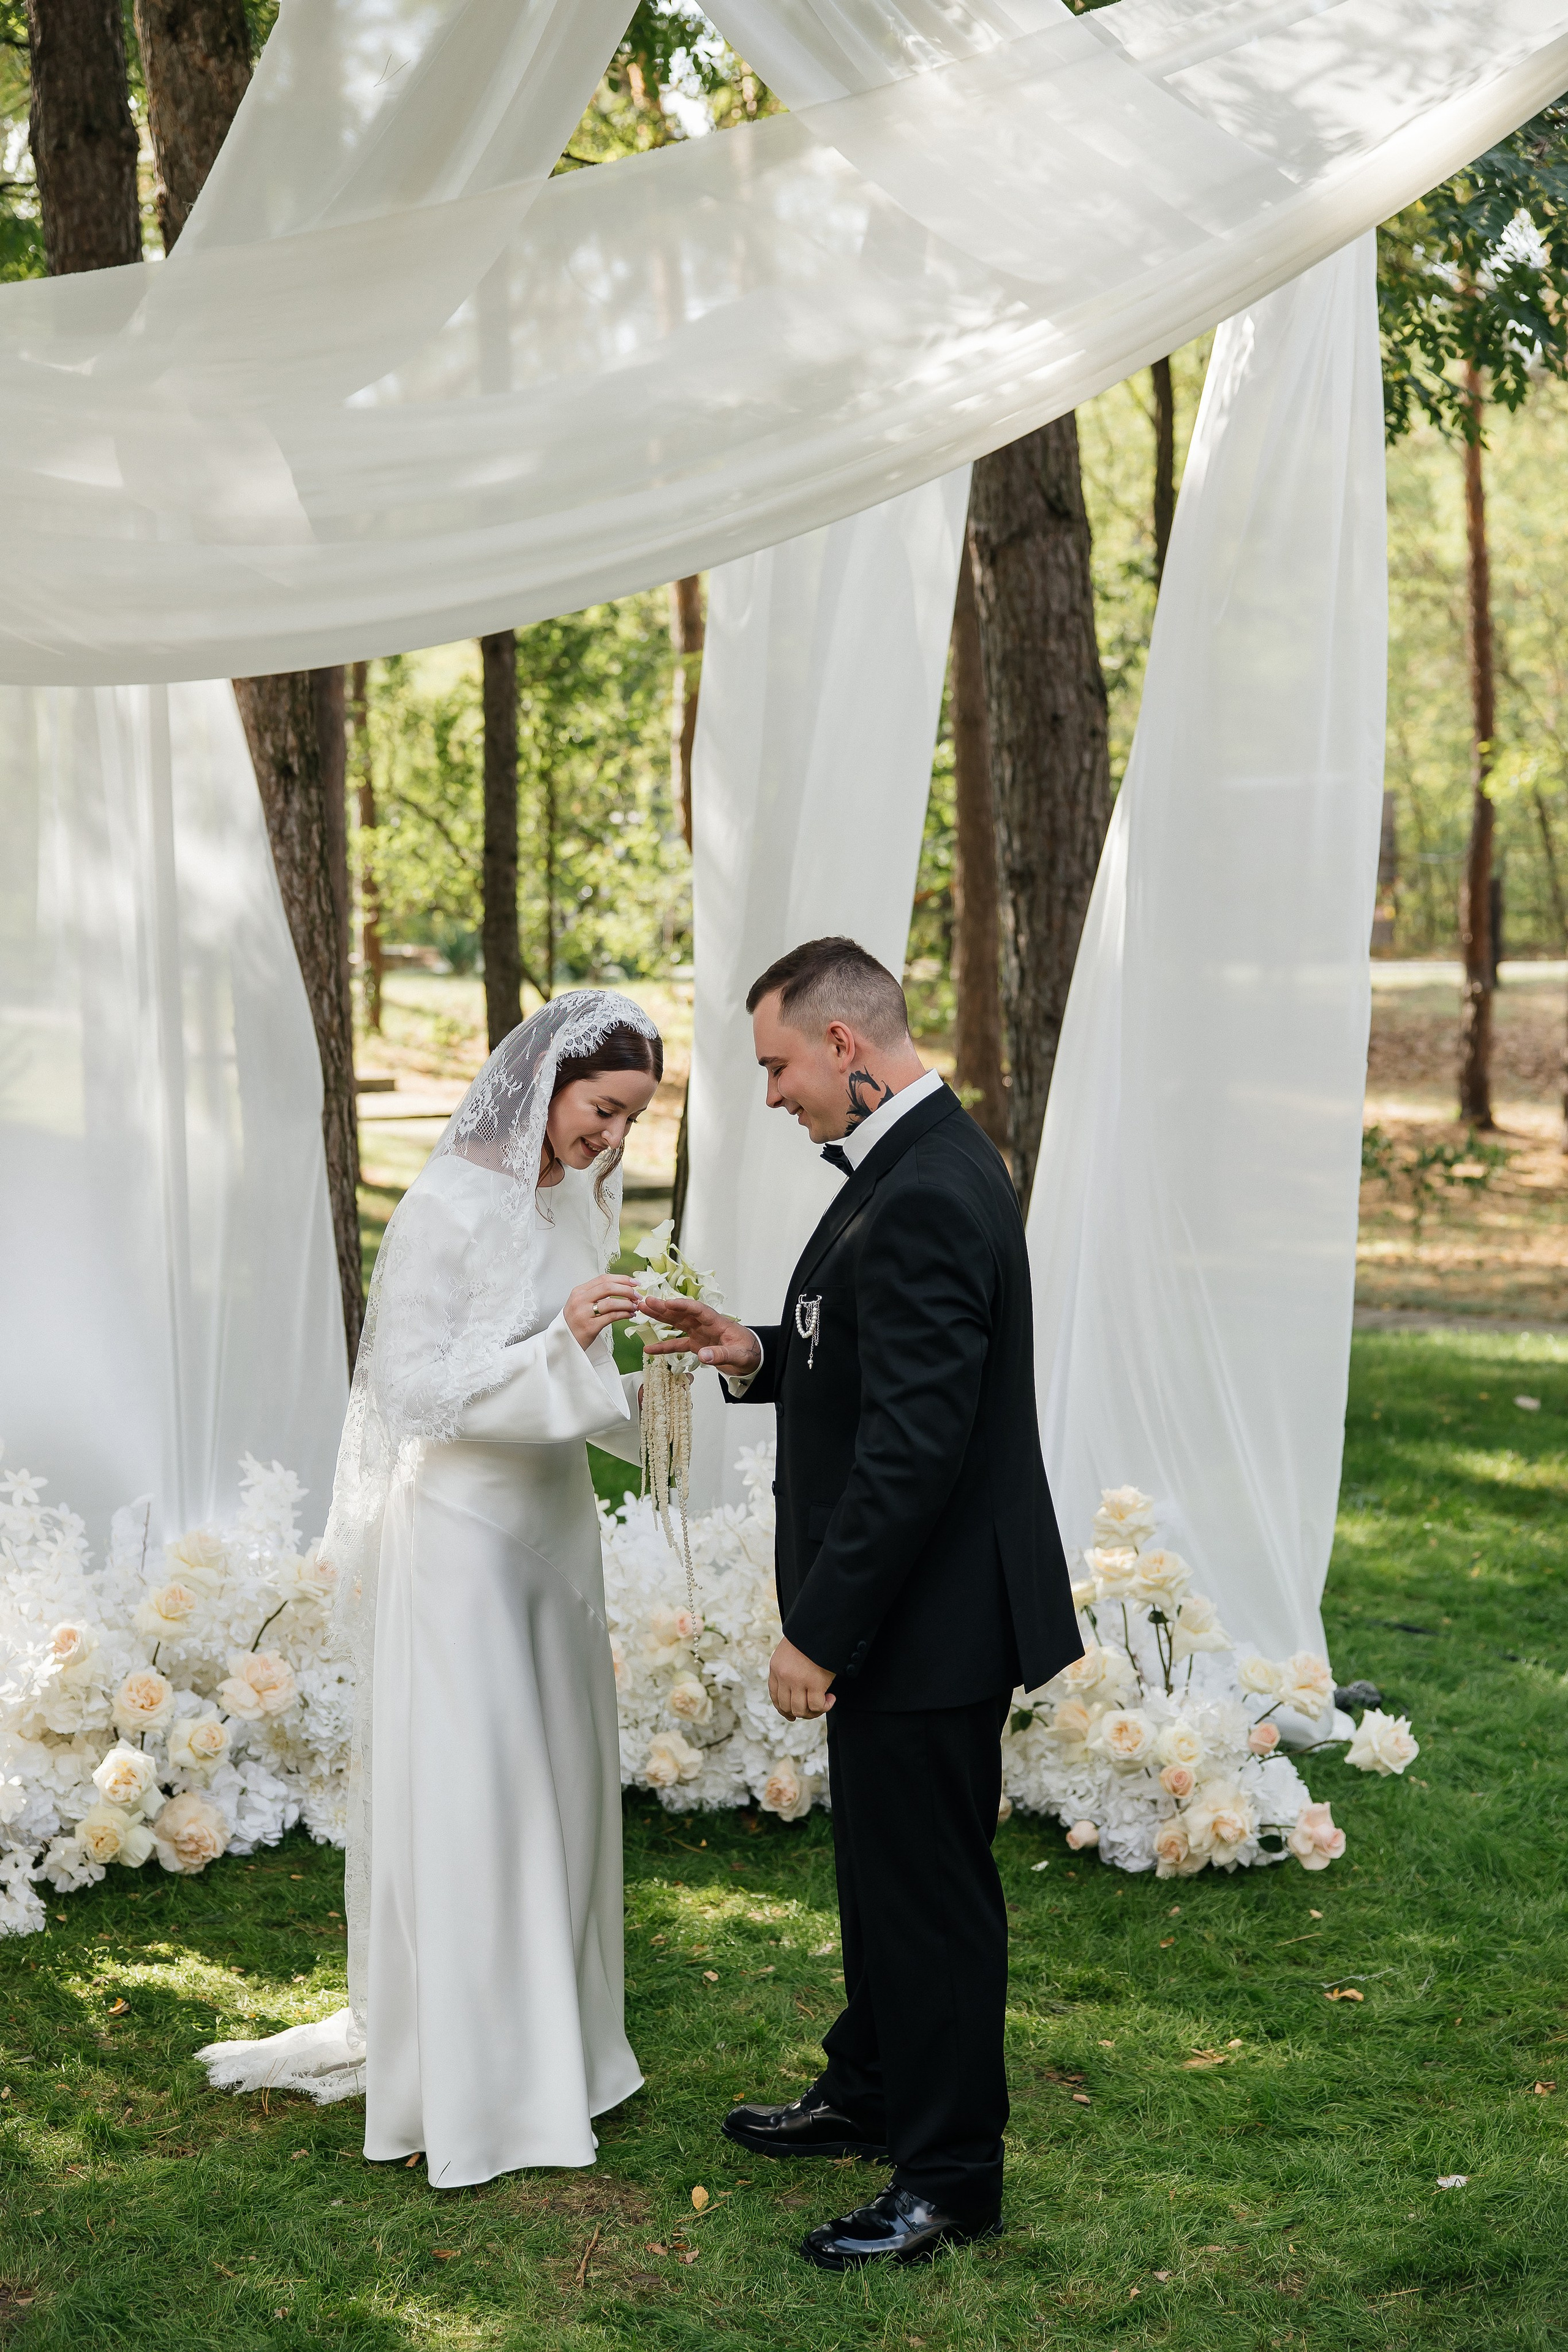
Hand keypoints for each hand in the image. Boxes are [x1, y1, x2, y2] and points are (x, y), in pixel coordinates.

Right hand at [564, 1274, 640, 1351]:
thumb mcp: (580, 1304)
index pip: (603, 1279)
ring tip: (635, 1307)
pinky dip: (624, 1314)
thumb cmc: (574, 1323)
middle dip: (627, 1290)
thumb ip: (595, 1295)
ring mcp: (584, 1313)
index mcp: (579, 1292)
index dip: (621, 1279)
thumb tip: (620, 1288)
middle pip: (608, 1287)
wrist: (563, 1343)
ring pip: (611, 1302)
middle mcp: (580, 1300)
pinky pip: (612, 1317)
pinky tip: (629, 1315)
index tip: (634, 1282)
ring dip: (627, 1303)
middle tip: (637, 1295)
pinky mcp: (590, 1327)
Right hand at [637, 1293, 762, 1374]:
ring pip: (676, 1323)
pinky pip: (677, 1344)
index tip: (668, 1303)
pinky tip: (649, 1349)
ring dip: (660, 1317)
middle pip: (682, 1313)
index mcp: (717, 1322)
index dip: (683, 1305)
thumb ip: (721, 1354)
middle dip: (664, 1307)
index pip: (698, 1310)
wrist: (752, 1359)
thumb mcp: (739, 1355)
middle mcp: (705, 1325)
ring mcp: (699, 1333)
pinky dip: (664, 1347)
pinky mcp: (696, 1344)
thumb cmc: (749, 1352)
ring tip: (643, 1310)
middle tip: (646, 1301)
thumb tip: (703, 1356)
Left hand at [769, 1637, 835, 1721]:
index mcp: (776, 1667)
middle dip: (799, 1712)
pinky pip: (817, 1706)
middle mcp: (784, 1676)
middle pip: (786, 1706)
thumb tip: (795, 1689)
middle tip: (812, 1709)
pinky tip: (831, 1699)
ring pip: (800, 1710)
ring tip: (823, 1704)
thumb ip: (788, 1667)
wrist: (821, 1626)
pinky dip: (825, 1707)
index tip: (791, 1715)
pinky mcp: (815, 1683)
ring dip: (812, 1712)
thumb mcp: (790, 1650)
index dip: (783, 1709)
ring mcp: (798, 1681)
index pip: (775, 1695)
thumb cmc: (810, 1637)